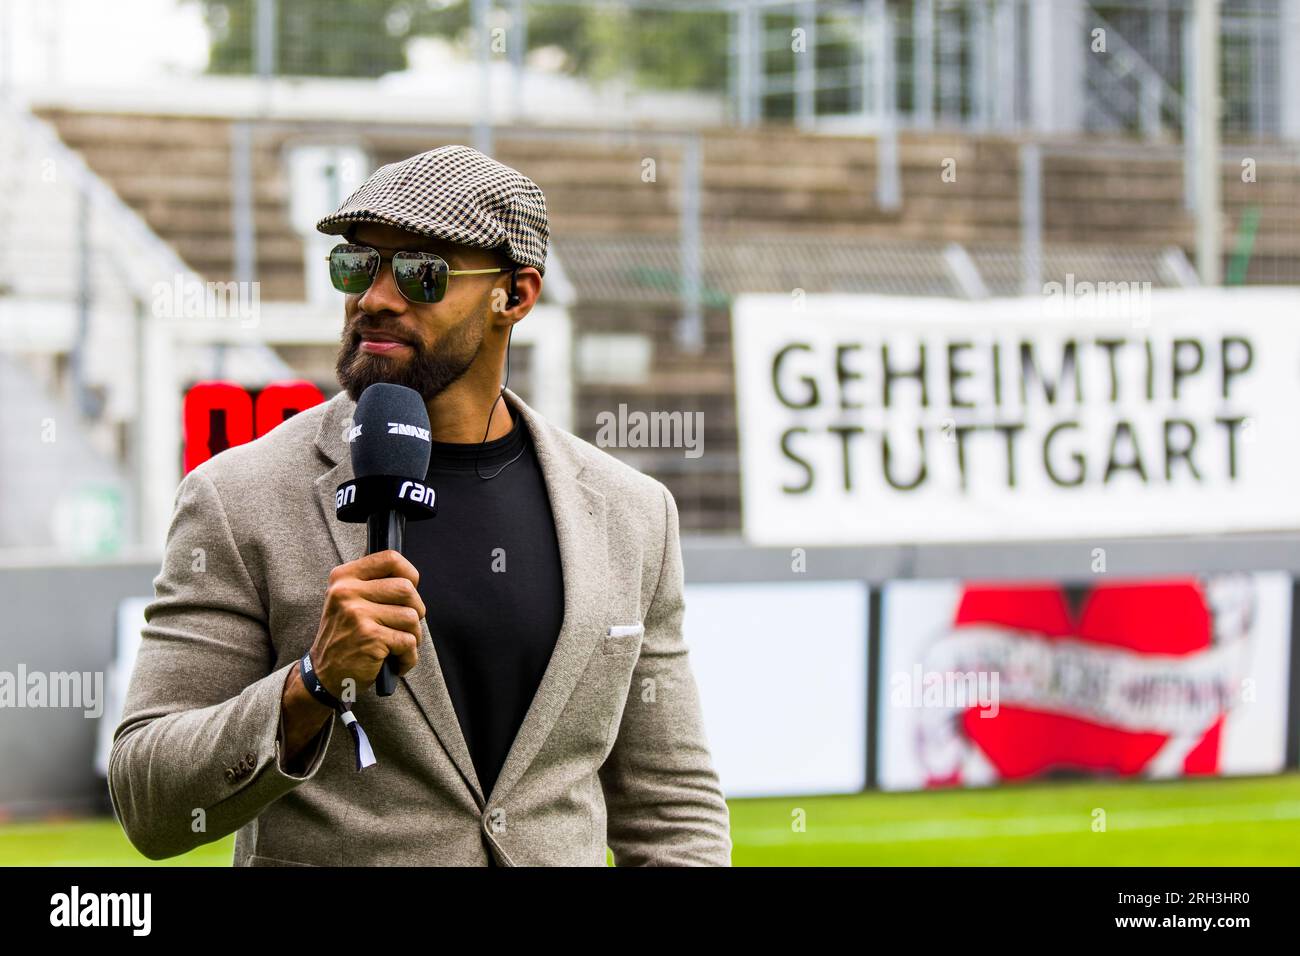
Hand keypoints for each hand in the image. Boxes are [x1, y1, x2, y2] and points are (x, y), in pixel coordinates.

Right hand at [309, 549, 425, 700]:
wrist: (323, 675)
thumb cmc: (345, 637)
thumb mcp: (348, 601)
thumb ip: (373, 584)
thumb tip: (411, 576)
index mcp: (343, 577)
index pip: (390, 558)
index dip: (410, 573)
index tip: (411, 588)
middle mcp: (347, 592)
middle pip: (407, 588)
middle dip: (416, 610)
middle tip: (405, 626)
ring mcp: (357, 614)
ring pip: (411, 617)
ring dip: (413, 636)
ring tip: (397, 646)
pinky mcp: (369, 637)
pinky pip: (409, 642)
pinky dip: (409, 657)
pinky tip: (396, 662)